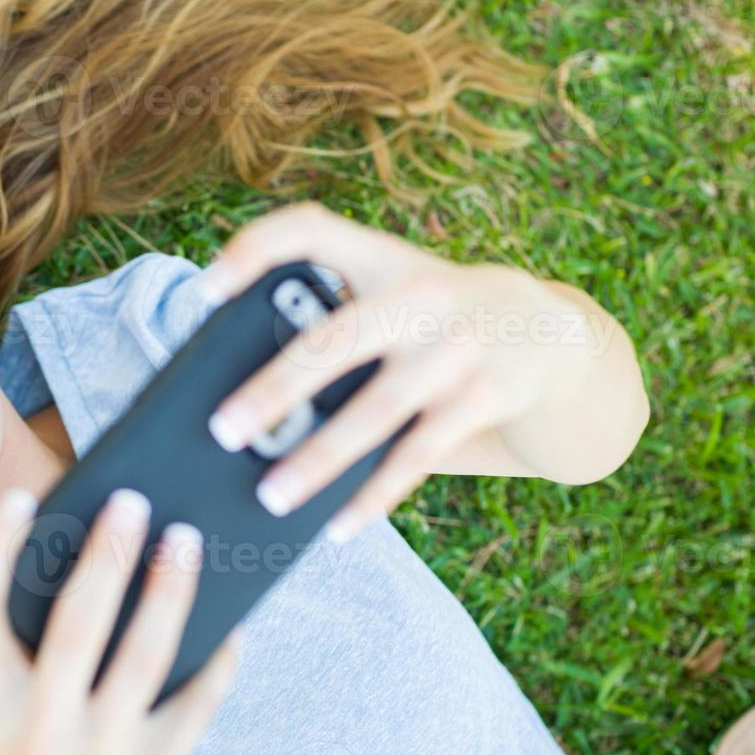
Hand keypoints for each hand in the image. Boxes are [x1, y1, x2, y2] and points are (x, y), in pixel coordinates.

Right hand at [0, 487, 240, 754]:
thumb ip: (17, 654)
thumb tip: (90, 560)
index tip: (20, 499)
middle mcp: (38, 729)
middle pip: (77, 621)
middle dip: (107, 553)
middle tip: (132, 500)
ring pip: (146, 653)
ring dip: (170, 589)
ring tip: (185, 539)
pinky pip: (197, 700)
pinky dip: (217, 655)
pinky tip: (228, 620)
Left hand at [198, 202, 575, 540]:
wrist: (548, 332)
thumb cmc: (430, 322)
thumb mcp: (391, 297)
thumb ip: (335, 325)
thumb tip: (249, 409)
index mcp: (381, 257)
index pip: (311, 229)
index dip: (255, 249)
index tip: (205, 289)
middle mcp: (419, 295)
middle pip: (335, 340)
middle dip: (275, 388)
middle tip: (221, 429)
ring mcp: (456, 347)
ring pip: (376, 411)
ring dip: (319, 458)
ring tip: (270, 496)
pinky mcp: (484, 397)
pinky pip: (418, 456)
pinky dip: (374, 496)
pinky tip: (337, 526)